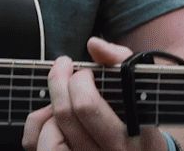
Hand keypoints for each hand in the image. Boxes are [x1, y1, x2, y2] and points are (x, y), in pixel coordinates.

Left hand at [22, 37, 166, 150]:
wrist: (146, 150)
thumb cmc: (141, 112)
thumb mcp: (142, 84)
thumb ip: (121, 59)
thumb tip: (94, 44)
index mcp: (129, 135)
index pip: (86, 105)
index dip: (80, 80)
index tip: (86, 71)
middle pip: (64, 115)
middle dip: (58, 81)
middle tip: (64, 68)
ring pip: (49, 138)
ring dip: (49, 109)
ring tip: (60, 97)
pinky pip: (38, 147)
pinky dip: (37, 127)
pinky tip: (50, 115)